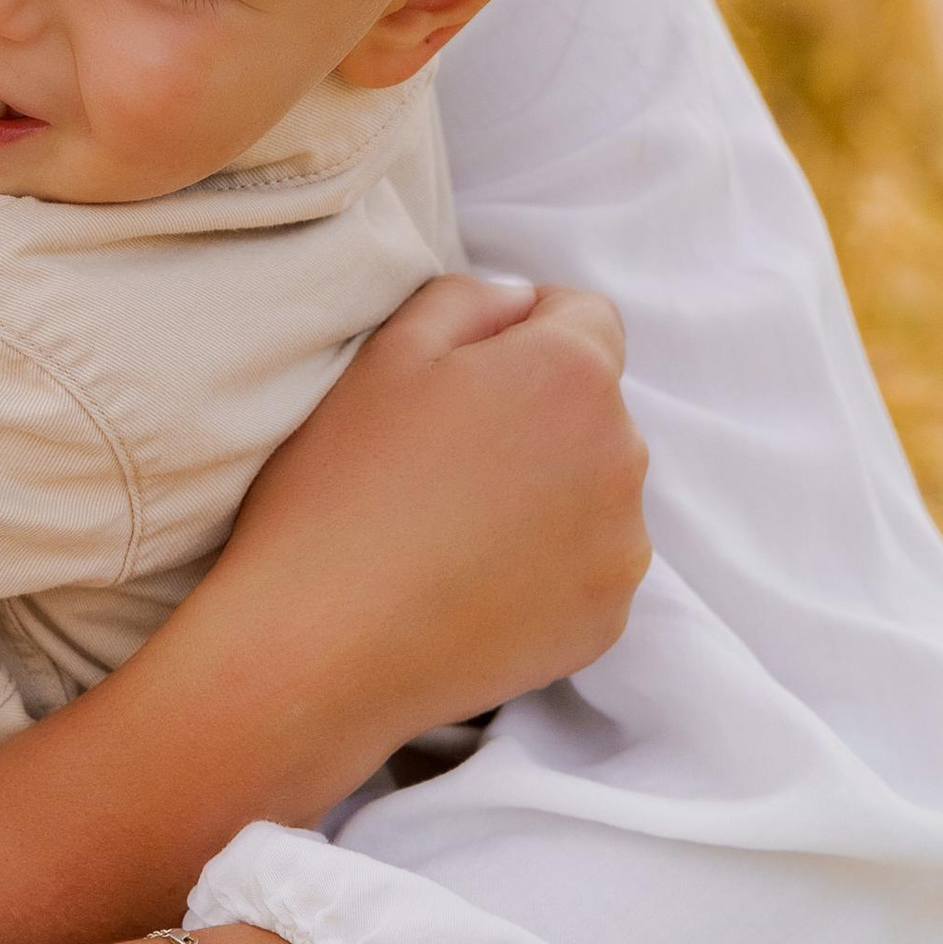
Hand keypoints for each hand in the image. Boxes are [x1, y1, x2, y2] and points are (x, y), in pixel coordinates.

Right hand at [210, 271, 648, 795]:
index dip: (520, 329)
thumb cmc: (340, 488)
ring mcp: (623, 546)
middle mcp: (623, 454)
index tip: (457, 375)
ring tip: (451, 524)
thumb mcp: (384, 353)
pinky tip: (469, 578)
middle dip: (535, 411)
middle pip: (594, 405)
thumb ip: (468, 298)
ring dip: (547, 488)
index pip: (584, 314)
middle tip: (439, 454)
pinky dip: (546, 563)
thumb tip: (522, 303)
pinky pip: (589, 564)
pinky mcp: (608, 618)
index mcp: (571, 373)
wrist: (319, 646)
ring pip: (595, 486)